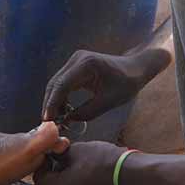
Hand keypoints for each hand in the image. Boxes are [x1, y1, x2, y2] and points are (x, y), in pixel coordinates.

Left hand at [33, 141, 125, 184]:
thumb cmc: (103, 161)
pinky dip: (67, 181)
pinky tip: (76, 168)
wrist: (126, 171)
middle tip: (55, 156)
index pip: (38, 178)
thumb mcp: (75, 150)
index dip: (42, 163)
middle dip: (49, 171)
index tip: (48, 152)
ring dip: (57, 176)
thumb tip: (52, 152)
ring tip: (68, 160)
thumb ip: (59, 153)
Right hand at [42, 48, 170, 121]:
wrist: (136, 68)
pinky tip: (64, 112)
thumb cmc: (127, 83)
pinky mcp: (76, 66)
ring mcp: (75, 61)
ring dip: (54, 102)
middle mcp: (77, 59)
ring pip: (57, 84)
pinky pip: (63, 83)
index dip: (53, 104)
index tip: (48, 121)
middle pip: (55, 84)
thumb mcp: (109, 101)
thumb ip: (88, 112)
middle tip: (49, 125)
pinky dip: (61, 97)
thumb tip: (68, 120)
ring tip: (56, 121)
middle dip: (50, 105)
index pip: (62, 85)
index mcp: (86, 64)